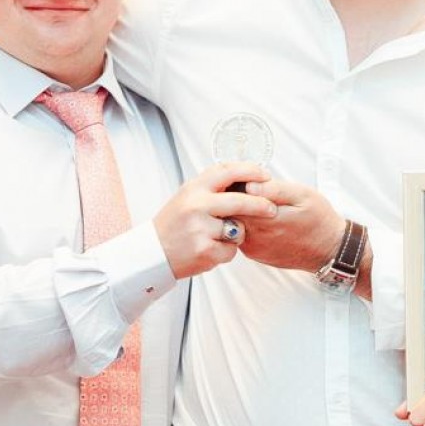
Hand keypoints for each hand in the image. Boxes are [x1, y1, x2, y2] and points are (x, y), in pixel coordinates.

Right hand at [155, 163, 275, 278]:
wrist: (152, 254)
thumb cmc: (173, 225)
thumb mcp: (186, 197)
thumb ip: (212, 188)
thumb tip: (246, 177)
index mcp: (193, 188)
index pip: (227, 171)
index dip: (250, 170)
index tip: (265, 174)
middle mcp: (196, 205)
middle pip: (240, 201)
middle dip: (261, 205)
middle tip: (272, 209)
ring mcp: (200, 228)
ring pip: (238, 229)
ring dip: (234, 235)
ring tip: (213, 238)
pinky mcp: (205, 250)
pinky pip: (230, 250)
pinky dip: (224, 253)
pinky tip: (207, 251)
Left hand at [238, 179, 345, 272]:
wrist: (328, 250)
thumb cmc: (319, 220)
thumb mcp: (302, 195)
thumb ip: (274, 190)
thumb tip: (249, 184)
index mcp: (264, 218)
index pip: (233, 198)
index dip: (234, 185)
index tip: (242, 177)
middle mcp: (255, 236)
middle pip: (229, 212)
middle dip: (233, 197)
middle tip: (245, 186)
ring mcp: (252, 247)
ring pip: (233, 224)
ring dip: (239, 211)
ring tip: (254, 201)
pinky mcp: (254, 253)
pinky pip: (241, 235)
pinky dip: (246, 223)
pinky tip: (260, 217)